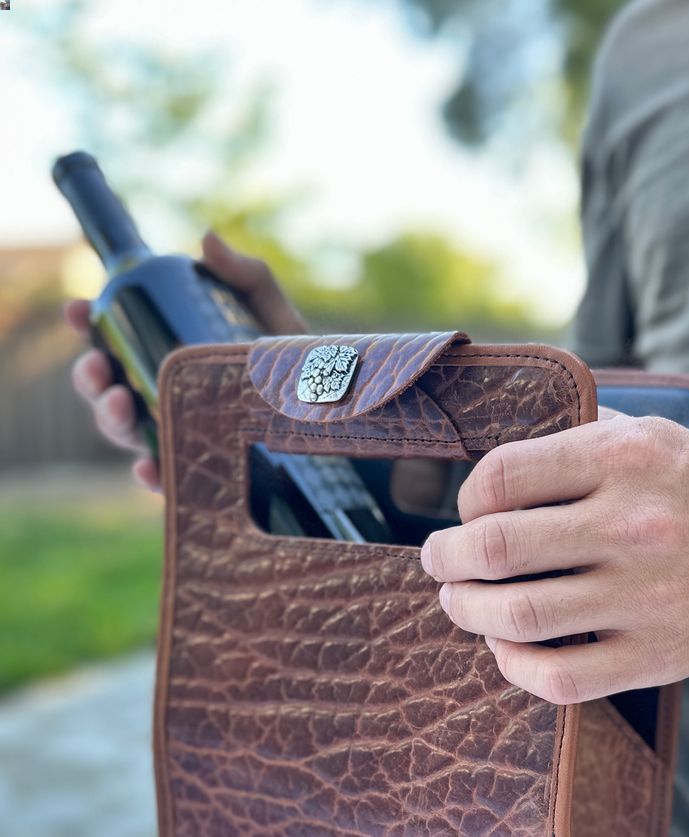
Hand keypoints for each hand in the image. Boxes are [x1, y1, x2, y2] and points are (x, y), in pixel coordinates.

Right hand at [67, 230, 306, 490]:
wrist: (346, 413)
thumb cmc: (304, 363)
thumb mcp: (276, 314)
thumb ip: (246, 276)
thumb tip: (206, 240)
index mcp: (175, 358)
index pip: (120, 340)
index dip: (90, 325)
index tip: (79, 309)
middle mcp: (171, 398)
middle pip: (112, 389)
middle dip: (92, 377)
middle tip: (100, 366)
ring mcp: (186, 436)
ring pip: (129, 434)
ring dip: (111, 420)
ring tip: (120, 404)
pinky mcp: (207, 473)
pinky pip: (170, 481)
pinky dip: (152, 475)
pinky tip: (149, 467)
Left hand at [420, 414, 688, 703]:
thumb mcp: (645, 433)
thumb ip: (572, 435)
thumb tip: (490, 465)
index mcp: (623, 458)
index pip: (501, 477)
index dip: (467, 499)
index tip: (469, 513)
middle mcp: (634, 525)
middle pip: (496, 547)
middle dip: (447, 557)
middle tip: (439, 560)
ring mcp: (645, 597)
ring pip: (517, 615)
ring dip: (467, 610)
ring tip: (460, 601)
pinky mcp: (654, 656)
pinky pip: (557, 676)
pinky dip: (510, 665)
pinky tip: (502, 645)